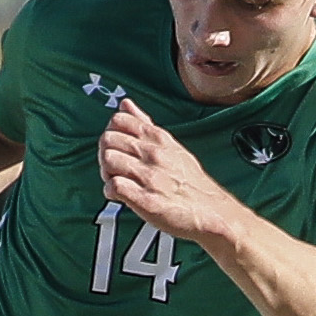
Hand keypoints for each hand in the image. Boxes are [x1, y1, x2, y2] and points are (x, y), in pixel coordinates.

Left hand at [98, 104, 242, 244]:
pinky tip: (119, 195)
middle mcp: (154, 154)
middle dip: (105, 153)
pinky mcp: (146, 200)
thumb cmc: (190, 182)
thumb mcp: (171, 145)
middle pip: (109, 140)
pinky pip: (115, 186)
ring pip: (109, 160)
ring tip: (117, 180)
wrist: (210, 211)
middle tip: (113, 166)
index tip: (116, 145)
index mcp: (159, 139)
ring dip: (106, 172)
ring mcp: (150, 176)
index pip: (120, 119)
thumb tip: (126, 104)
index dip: (111, 132)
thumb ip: (145, 125)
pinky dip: (110, 191)